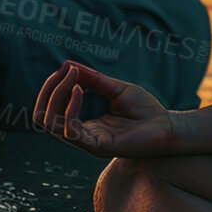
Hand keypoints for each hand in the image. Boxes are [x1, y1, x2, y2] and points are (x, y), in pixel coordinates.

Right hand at [32, 61, 176, 157]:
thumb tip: (67, 64)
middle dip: (48, 90)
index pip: (49, 109)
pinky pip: (71, 130)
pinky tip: (82, 90)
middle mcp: (81, 135)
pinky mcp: (97, 147)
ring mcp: (87, 142)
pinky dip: (71, 106)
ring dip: (57, 95)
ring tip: (73, 77)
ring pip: (50, 123)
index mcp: (84, 124)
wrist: (169, 127)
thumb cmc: (147, 110)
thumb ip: (93, 80)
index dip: (53, 86)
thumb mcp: (116, 89)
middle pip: (42, 117)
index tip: (67, 67)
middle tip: (65, 71)